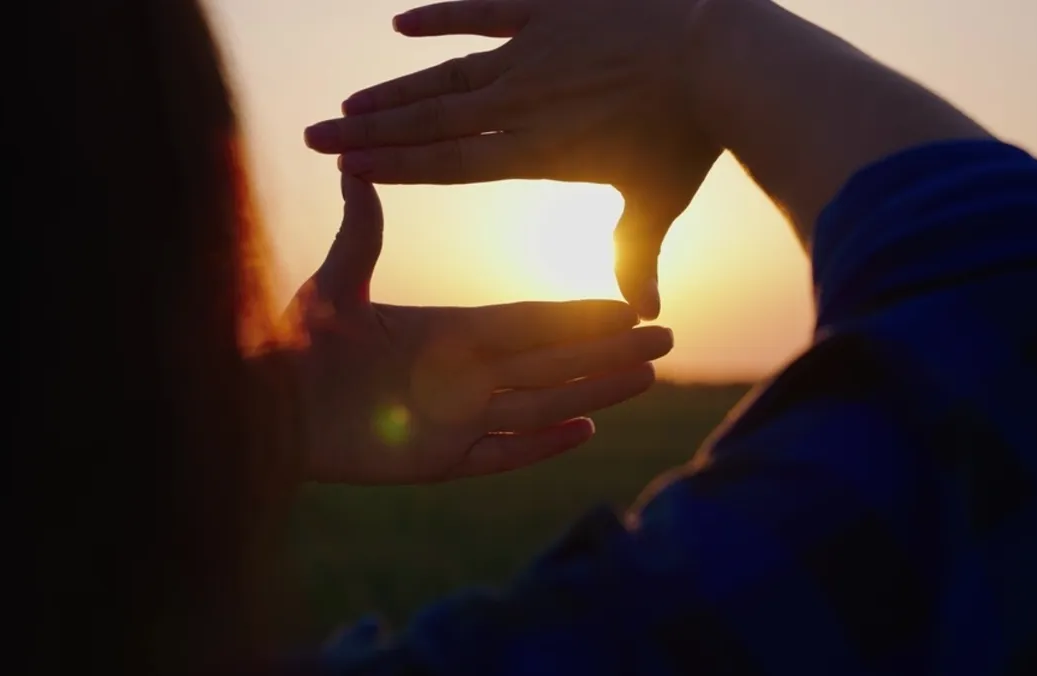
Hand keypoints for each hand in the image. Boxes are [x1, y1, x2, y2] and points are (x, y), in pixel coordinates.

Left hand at [284, 175, 672, 484]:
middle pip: (553, 363)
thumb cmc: (294, 343)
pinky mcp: (439, 461)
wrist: (266, 405)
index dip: (580, 315)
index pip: (532, 321)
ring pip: (542, 405)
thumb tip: (354, 169)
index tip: (627, 305)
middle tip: (665, 341)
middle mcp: (464, 375)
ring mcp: (456, 419)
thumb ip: (360, 232)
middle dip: (608, 352)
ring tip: (646, 378)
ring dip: (594, 391)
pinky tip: (586, 430)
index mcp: (449, 332)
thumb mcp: (335, 283)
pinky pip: (502, 453)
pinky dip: (542, 445)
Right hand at [304, 0, 721, 318]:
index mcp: (538, 152)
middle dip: (368, 133)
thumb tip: (644, 314)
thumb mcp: (657, 201)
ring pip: (444, 73)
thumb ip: (637, 255)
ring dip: (393, 89)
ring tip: (348, 104)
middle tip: (316, 137)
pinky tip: (400, 24)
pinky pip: (482, 8)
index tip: (348, 172)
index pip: (449, 164)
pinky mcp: (549, 8)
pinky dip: (441, 16)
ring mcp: (532, 52)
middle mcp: (521, 104)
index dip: (396, 168)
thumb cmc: (689, 137)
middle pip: (428, 122)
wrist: (720, 57)